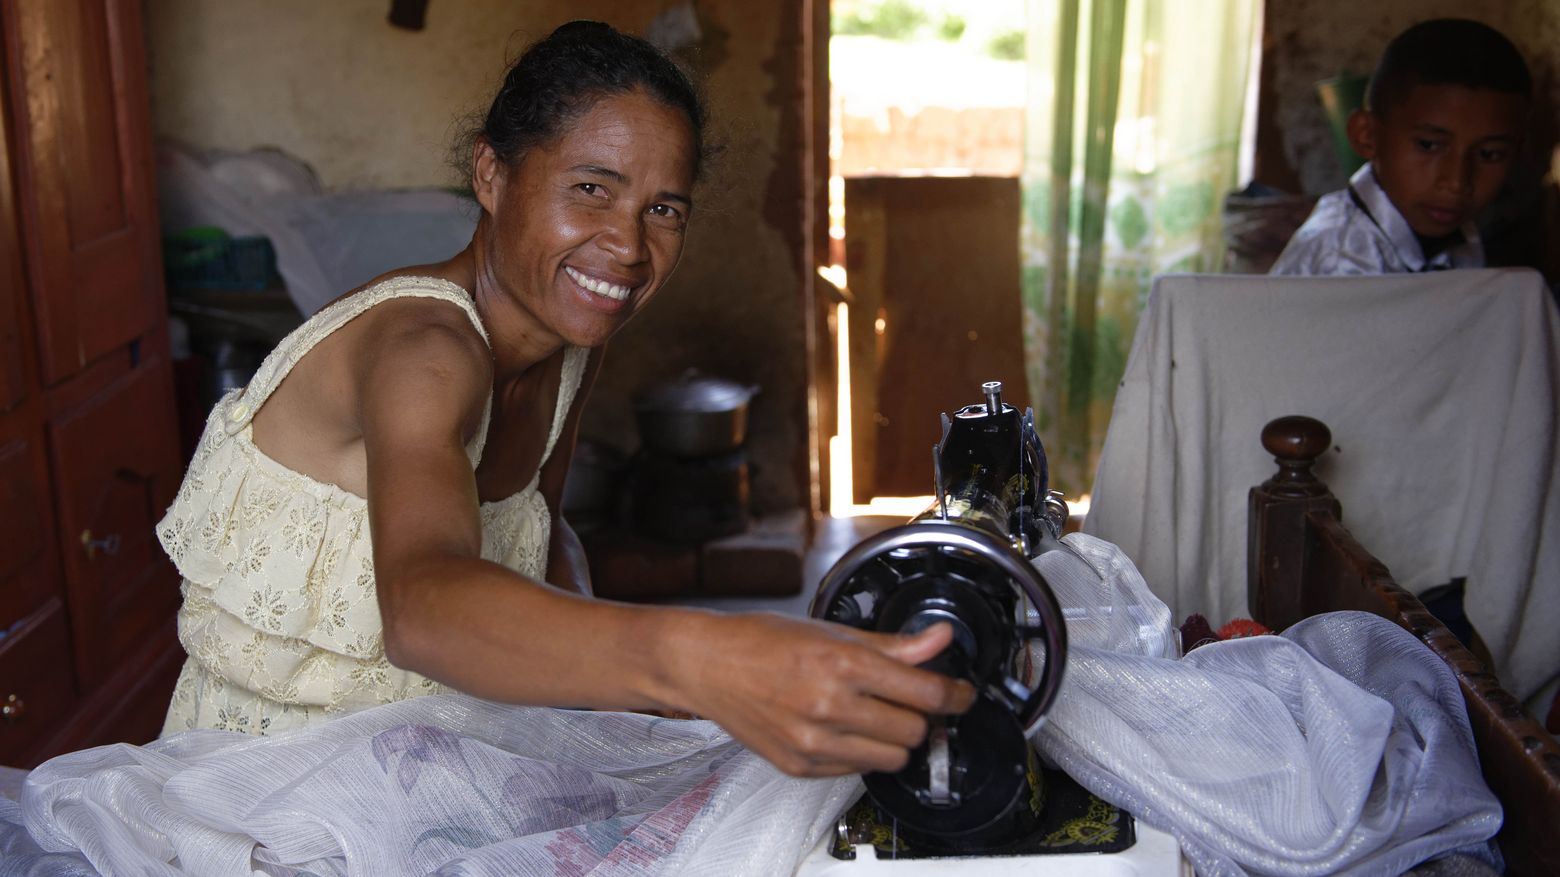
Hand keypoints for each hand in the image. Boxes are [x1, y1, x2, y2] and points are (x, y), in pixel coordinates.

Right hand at [678, 613, 975, 777]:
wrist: (710, 666)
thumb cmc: (764, 642)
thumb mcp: (833, 630)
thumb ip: (894, 644)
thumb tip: (940, 639)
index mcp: (842, 663)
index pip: (926, 693)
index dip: (955, 694)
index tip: (960, 693)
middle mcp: (830, 705)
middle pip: (915, 729)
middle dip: (921, 715)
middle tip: (910, 700)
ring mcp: (814, 741)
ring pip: (893, 757)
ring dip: (896, 738)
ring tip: (878, 716)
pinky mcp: (801, 766)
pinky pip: (858, 770)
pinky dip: (863, 752)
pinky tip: (846, 729)